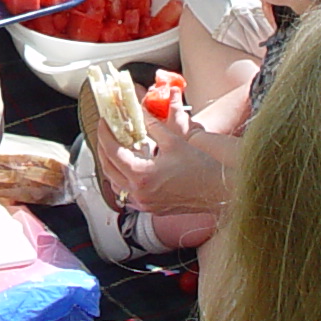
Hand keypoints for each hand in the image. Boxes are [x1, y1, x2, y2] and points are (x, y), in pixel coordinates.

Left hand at [96, 108, 234, 217]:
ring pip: (115, 184)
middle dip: (103, 149)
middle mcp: (139, 193)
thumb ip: (152, 126)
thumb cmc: (199, 167)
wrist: (217, 191)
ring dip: (111, 165)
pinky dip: (122, 179)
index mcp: (142, 175)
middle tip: (105, 133)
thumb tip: (139, 113)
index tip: (103, 122)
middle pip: (108, 169)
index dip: (105, 135)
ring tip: (114, 148)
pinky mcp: (150, 207)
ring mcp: (144, 203)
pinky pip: (127, 193)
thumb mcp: (173, 141)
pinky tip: (128, 167)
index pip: (112, 152)